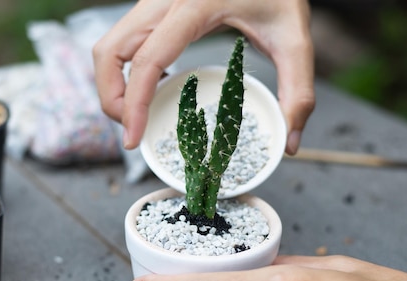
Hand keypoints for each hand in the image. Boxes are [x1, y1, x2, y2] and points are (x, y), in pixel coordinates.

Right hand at [93, 0, 314, 154]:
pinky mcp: (151, 7)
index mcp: (192, 6)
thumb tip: (291, 141)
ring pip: (107, 46)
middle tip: (133, 131)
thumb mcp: (295, 38)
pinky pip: (121, 41)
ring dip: (112, 85)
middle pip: (108, 53)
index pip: (146, 61)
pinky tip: (150, 88)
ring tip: (136, 114)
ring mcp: (152, 2)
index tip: (133, 139)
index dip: (133, 105)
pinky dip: (123, 71)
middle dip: (112, 99)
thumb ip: (298, 90)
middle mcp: (161, 1)